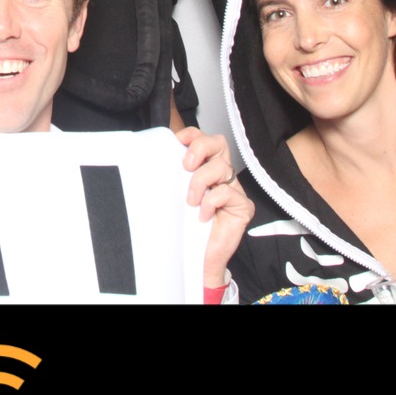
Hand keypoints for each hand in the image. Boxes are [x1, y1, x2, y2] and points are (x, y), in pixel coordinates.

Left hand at [176, 126, 253, 288]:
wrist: (197, 259)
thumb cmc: (186, 228)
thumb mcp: (173, 197)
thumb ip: (172, 178)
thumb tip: (153, 161)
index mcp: (205, 169)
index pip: (204, 139)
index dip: (193, 135)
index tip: (178, 141)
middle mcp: (221, 176)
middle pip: (219, 143)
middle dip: (200, 148)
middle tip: (187, 166)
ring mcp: (234, 190)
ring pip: (221, 166)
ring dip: (200, 181)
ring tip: (191, 201)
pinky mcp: (242, 207)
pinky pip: (228, 192)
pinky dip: (211, 202)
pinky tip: (204, 215)